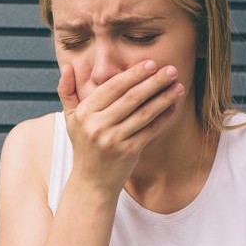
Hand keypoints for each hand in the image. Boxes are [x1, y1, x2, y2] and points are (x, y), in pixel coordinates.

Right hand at [58, 60, 183, 195]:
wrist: (91, 182)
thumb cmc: (84, 146)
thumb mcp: (70, 119)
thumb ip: (67, 92)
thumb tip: (68, 66)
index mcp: (84, 113)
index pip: (113, 87)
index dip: (134, 74)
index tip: (151, 63)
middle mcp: (97, 125)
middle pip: (131, 97)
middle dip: (154, 81)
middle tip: (171, 70)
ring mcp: (113, 140)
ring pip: (144, 113)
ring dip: (164, 98)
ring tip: (178, 86)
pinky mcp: (128, 152)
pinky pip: (150, 130)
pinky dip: (163, 117)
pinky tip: (173, 107)